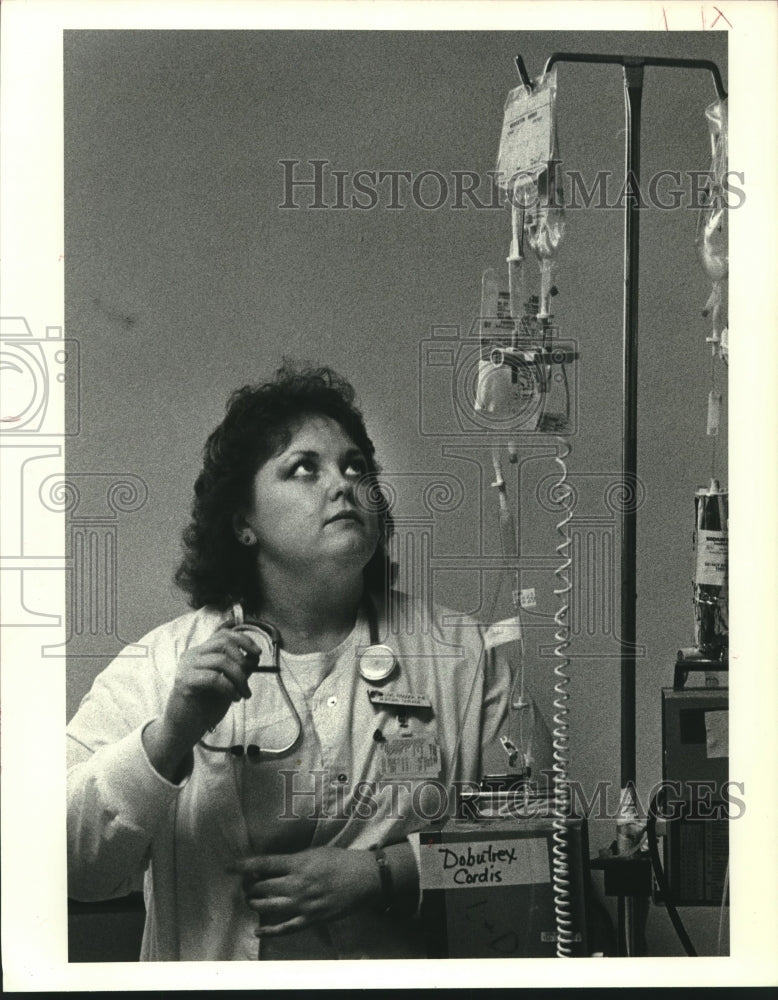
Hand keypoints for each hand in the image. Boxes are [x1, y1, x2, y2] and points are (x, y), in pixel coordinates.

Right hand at [162, 626, 261, 745]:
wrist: (185, 729)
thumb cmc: (206, 707)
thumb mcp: (229, 684)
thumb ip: (239, 669)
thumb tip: (255, 655)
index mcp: (201, 653)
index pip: (223, 634)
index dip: (243, 640)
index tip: (258, 653)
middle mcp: (192, 655)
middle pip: (224, 643)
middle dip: (243, 661)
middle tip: (248, 680)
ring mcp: (186, 667)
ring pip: (221, 660)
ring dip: (239, 678)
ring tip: (243, 694)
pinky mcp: (184, 681)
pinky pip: (214, 678)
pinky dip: (229, 688)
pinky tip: (233, 698)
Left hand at [228, 847, 380, 936]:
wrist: (363, 878)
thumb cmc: (340, 860)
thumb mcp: (314, 852)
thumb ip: (293, 860)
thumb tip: (271, 866)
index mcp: (297, 864)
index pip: (263, 864)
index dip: (243, 866)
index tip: (229, 868)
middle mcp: (296, 884)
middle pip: (261, 888)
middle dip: (249, 887)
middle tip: (247, 885)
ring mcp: (302, 904)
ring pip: (268, 907)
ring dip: (255, 905)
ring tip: (252, 901)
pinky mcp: (310, 919)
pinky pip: (285, 928)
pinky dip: (269, 930)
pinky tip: (259, 929)